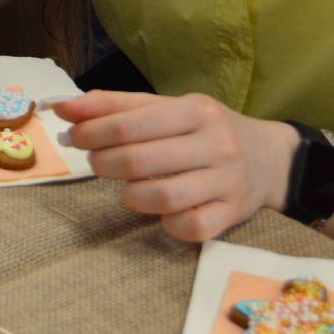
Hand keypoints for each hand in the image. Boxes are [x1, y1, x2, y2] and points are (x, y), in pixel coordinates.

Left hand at [53, 91, 299, 241]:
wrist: (271, 159)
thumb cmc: (205, 131)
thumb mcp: (168, 108)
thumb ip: (116, 106)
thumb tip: (62, 107)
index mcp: (195, 110)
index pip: (130, 122)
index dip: (92, 131)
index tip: (74, 136)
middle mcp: (216, 143)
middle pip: (140, 160)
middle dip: (104, 163)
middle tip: (97, 163)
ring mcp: (227, 182)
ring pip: (164, 197)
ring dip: (132, 196)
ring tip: (126, 190)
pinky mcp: (232, 215)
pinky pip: (191, 227)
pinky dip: (167, 223)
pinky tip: (161, 213)